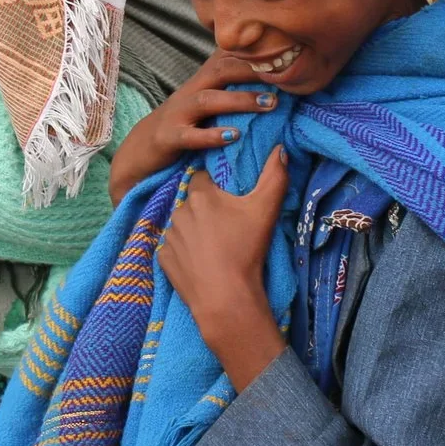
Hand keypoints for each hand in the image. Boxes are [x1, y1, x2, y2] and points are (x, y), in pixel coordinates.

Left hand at [160, 148, 290, 388]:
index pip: (203, 178)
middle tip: (225, 226)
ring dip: (194, 230)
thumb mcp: (266, 209)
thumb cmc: (246, 249)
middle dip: (205, 210)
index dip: (216, 187)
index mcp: (200, 194)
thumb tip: (280, 148)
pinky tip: (201, 263)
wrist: (225, 297)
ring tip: (214, 247)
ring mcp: (168, 236)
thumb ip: (275, 175)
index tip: (229, 201)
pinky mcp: (163, 259)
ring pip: (182, 225)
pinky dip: (184, 253)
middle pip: (192, 203)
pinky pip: (173, 249)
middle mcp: (179, 211)